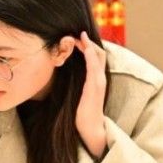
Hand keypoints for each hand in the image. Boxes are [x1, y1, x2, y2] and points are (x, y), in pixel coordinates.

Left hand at [73, 31, 106, 158]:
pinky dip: (89, 54)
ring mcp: (99, 81)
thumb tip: (63, 79)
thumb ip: (75, 86)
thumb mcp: (78, 96)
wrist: (90, 128)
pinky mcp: (95, 86)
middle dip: (89, 42)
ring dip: (88, 45)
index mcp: (96, 80)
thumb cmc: (81, 114)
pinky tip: (83, 47)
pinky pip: (94, 66)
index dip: (88, 47)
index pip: (95, 58)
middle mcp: (100, 78)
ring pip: (98, 56)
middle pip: (99, 53)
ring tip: (79, 36)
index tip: (77, 39)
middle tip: (77, 33)